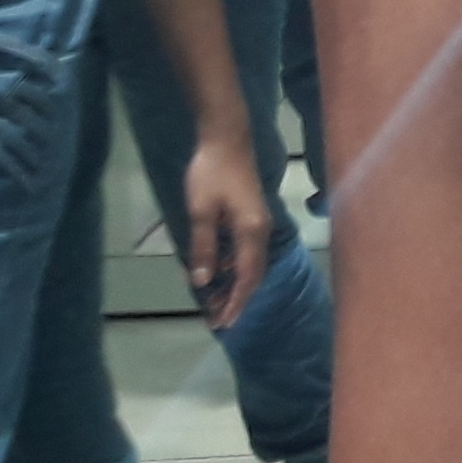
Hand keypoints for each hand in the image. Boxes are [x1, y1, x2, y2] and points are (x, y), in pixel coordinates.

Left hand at [179, 127, 268, 324]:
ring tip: (215, 303)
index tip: (224, 324)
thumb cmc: (211, 173)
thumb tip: (203, 282)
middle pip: (252, 275)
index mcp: (251, 232)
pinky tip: (216, 273)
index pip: (246, 277)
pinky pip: (244, 252)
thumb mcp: (201, 211)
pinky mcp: (251, 217)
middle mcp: (260, 232)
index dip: (235, 302)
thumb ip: (203, 247)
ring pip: (249, 264)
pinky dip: (232, 268)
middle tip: (219, 321)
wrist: (226, 138)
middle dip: (237, 299)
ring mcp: (257, 224)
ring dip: (234, 285)